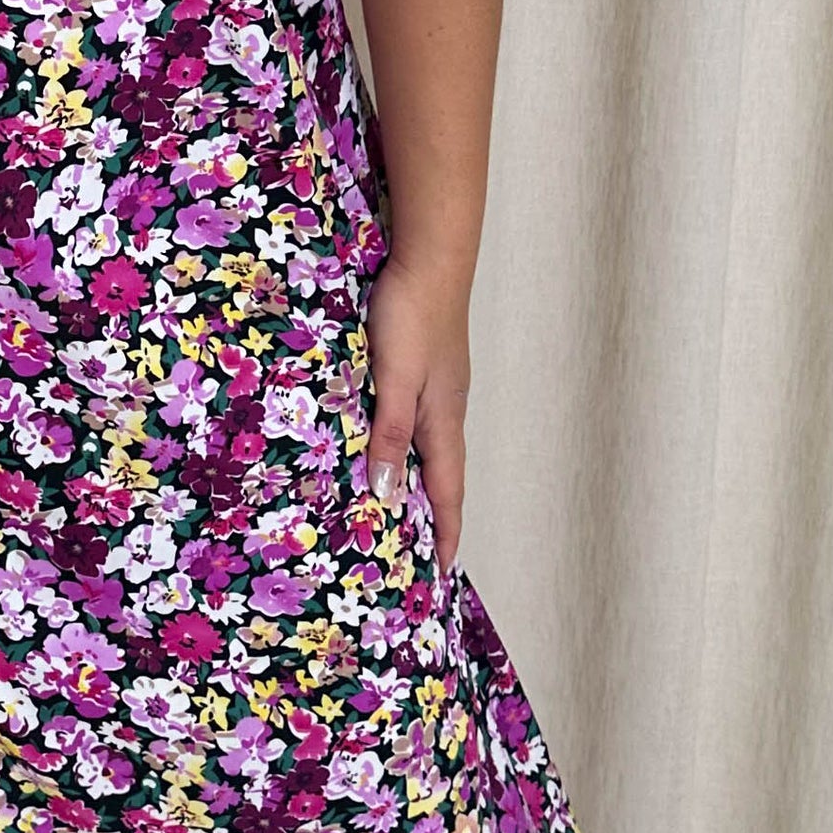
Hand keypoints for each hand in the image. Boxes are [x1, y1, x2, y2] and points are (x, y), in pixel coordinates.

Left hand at [362, 251, 471, 571]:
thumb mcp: (394, 380)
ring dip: (415, 482)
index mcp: (442, 421)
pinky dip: (402, 447)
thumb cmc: (412, 317)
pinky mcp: (422, 367)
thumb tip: (386, 493)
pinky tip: (385, 445)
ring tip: (399, 513)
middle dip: (432, 518)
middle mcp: (443, 410)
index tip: (442, 575)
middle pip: (439, 476)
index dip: (446, 533)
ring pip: (425, 448)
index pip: (447, 492)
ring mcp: (434, 387)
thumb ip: (390, 435)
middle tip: (418, 557)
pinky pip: (411, 421)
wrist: (428, 257)